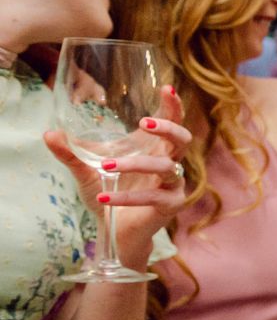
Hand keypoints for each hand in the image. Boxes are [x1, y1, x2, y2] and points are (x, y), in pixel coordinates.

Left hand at [44, 86, 190, 261]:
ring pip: (166, 167)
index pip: (173, 122)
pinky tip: (105, 198)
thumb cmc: (108, 195)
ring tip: (106, 165)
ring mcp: (173, 185)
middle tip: (144, 122)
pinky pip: (153, 197)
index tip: (166, 88)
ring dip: (136, 164)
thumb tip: (50, 134)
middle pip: (183, 140)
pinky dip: (128, 196)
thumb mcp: (87, 171)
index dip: (174, 106)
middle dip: (168, 128)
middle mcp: (169, 163)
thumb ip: (71, 153)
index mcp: (154, 149)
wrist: (115, 231)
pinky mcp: (170, 205)